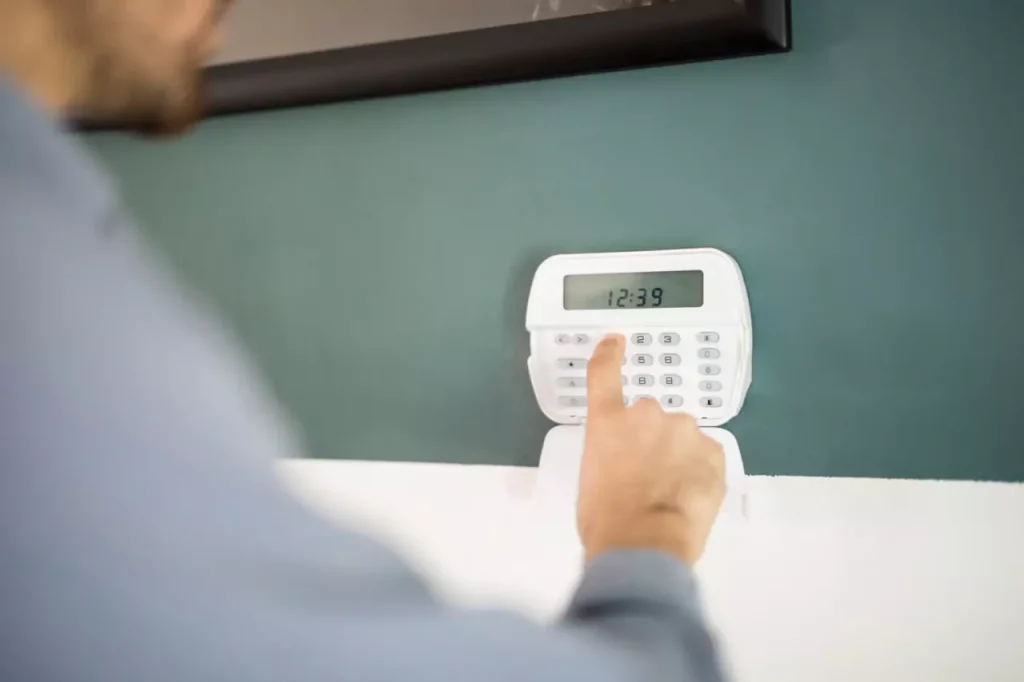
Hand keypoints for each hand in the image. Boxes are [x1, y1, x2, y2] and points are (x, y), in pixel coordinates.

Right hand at [578, 335, 725, 564]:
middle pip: (650, 418)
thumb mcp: (592, 480)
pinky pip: (707, 456)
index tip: (616, 341)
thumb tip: (625, 466)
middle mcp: (646, 414)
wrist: (645, 542)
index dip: (610, 355)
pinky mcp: (714, 451)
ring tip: (670, 493)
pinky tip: (691, 497)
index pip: (604, 374)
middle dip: (651, 440)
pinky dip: (701, 472)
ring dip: (678, 455)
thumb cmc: (606, 518)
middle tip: (646, 476)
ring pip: (682, 438)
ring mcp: (684, 430)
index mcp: (607, 422)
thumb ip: (610, 457)